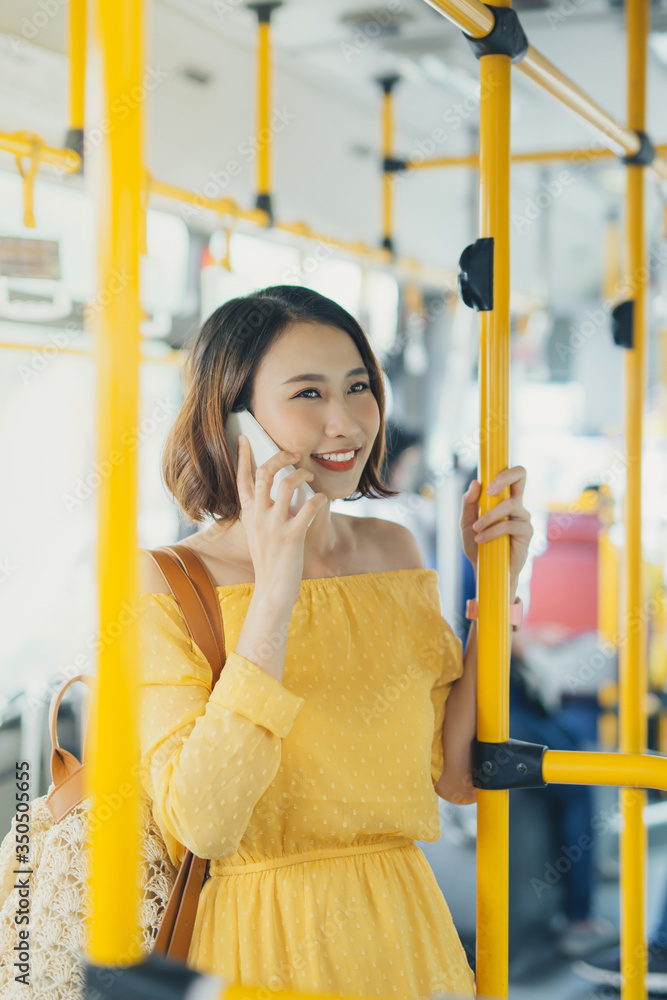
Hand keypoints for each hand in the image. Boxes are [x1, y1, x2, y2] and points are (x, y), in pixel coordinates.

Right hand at [236, 435, 327, 605]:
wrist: (272, 590)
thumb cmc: (269, 560)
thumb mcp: (256, 532)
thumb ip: (260, 511)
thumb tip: (273, 490)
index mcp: (248, 514)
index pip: (242, 478)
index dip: (243, 456)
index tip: (245, 438)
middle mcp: (258, 516)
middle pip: (265, 472)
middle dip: (280, 456)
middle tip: (294, 453)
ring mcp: (274, 526)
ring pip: (288, 483)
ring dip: (304, 474)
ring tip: (311, 476)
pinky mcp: (292, 536)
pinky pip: (309, 507)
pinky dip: (319, 499)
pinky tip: (321, 500)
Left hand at [460, 466, 532, 583]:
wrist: (485, 570)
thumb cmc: (477, 544)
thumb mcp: (466, 522)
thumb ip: (469, 503)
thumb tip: (475, 482)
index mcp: (503, 498)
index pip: (511, 475)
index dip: (503, 469)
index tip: (486, 483)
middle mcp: (517, 504)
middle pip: (521, 475)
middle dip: (503, 477)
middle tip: (488, 492)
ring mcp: (524, 518)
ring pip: (509, 505)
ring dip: (489, 516)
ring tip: (476, 529)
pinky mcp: (526, 533)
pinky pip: (509, 525)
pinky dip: (492, 531)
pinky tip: (481, 540)